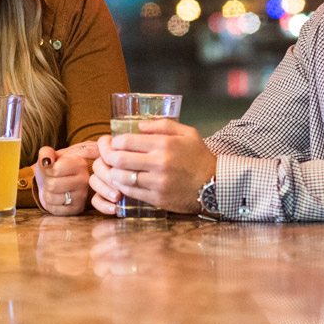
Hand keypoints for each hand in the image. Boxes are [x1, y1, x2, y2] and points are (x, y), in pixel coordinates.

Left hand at [34, 141, 99, 215]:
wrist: (57, 181)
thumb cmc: (54, 167)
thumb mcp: (49, 156)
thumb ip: (46, 153)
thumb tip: (46, 161)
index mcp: (80, 163)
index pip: (55, 170)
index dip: (48, 169)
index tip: (52, 168)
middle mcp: (85, 180)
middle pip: (52, 185)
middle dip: (47, 182)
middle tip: (54, 179)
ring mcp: (82, 196)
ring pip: (51, 197)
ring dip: (48, 193)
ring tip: (56, 188)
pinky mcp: (77, 209)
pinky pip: (53, 209)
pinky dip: (50, 204)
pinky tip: (58, 197)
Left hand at [89, 119, 215, 214]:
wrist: (215, 185)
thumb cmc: (199, 157)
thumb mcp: (187, 133)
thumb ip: (163, 125)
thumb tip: (140, 126)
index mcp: (164, 144)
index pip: (126, 141)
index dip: (115, 141)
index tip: (115, 142)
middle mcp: (159, 163)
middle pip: (119, 159)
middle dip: (108, 156)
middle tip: (109, 155)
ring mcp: (157, 183)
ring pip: (121, 177)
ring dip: (113, 172)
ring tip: (115, 168)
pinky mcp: (157, 198)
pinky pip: (131, 192)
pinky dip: (123, 186)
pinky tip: (124, 181)